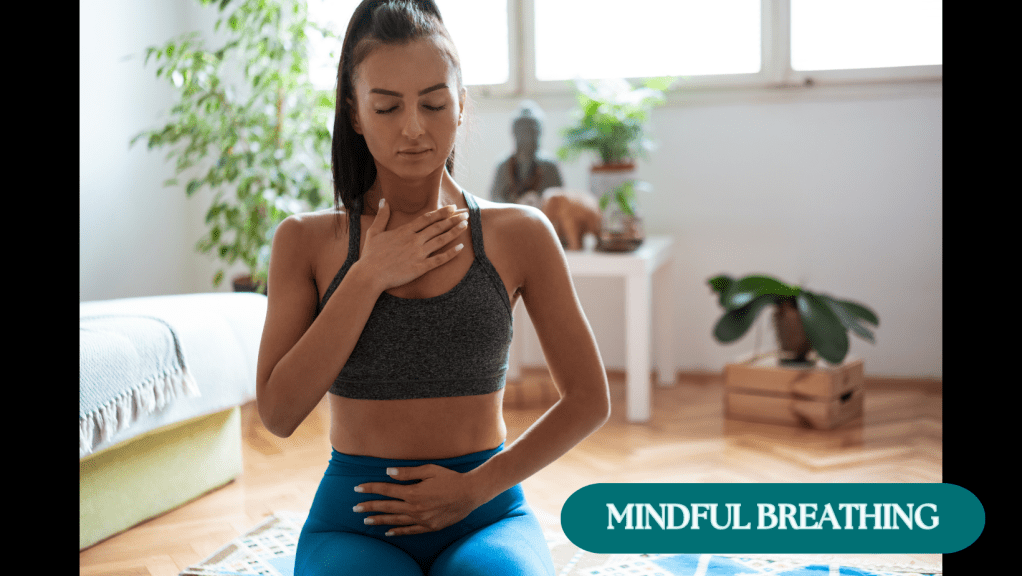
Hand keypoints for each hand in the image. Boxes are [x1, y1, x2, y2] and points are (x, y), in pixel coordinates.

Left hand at [353, 464, 481, 535]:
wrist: (470, 494)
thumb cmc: (450, 478)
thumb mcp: (429, 470)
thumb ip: (408, 473)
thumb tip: (388, 473)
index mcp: (413, 492)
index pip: (386, 490)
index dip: (370, 488)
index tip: (357, 488)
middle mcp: (415, 508)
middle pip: (386, 507)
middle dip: (369, 506)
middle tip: (354, 507)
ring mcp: (422, 519)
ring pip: (395, 521)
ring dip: (379, 520)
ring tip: (365, 521)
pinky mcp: (429, 527)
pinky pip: (410, 531)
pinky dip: (398, 531)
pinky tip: (388, 532)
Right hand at [358, 199, 468, 292]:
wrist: (370, 275)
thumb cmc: (370, 255)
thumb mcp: (374, 232)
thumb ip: (382, 216)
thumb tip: (383, 201)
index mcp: (404, 231)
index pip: (427, 218)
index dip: (441, 212)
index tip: (452, 207)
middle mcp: (414, 240)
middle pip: (437, 227)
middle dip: (453, 219)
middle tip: (466, 213)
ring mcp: (418, 254)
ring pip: (441, 240)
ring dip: (454, 232)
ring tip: (466, 225)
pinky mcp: (420, 267)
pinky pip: (439, 259)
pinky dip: (451, 254)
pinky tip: (460, 248)